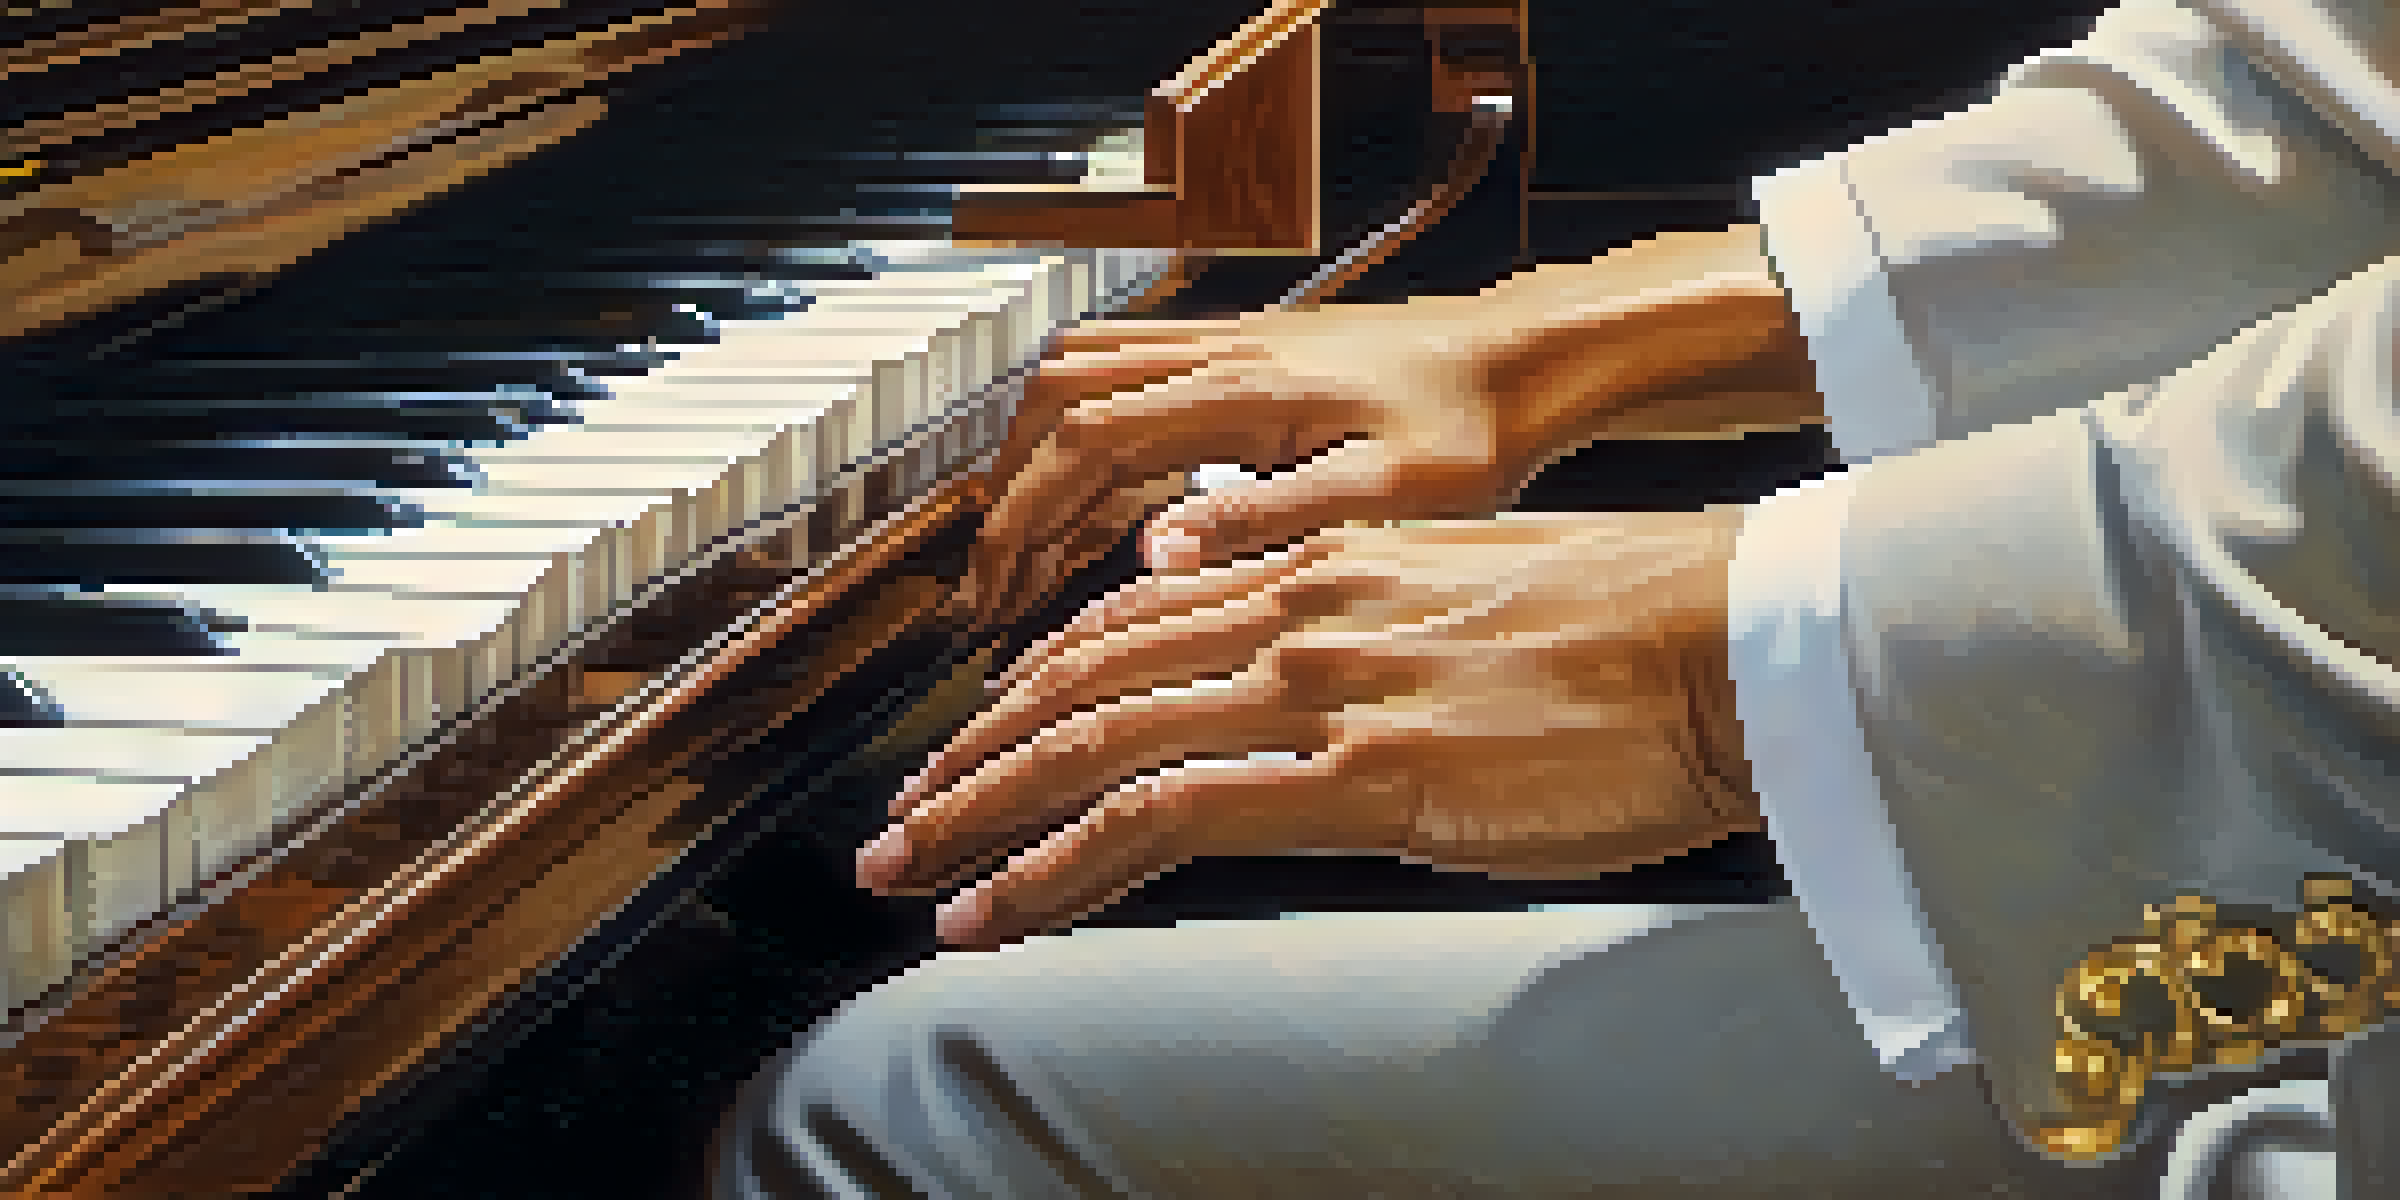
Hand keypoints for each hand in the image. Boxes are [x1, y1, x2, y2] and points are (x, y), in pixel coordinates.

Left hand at [864, 509, 1761, 948]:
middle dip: (972, 758)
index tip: (981, 742)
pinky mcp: (1358, 777)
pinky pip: (1162, 818)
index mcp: (1325, 564)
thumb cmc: (1637, 632)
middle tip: (899, 819)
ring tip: (911, 873)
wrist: (1733, 642)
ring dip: (984, 816)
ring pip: (1094, 744)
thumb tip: (1329, 693)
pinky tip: (1001, 910)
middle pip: (1084, 679)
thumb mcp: (1476, 604)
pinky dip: (1059, 868)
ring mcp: (1320, 690)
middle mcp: (1298, 611)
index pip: (1132, 622)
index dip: (1038, 686)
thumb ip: (1376, 635)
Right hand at [955, 305, 1510, 629]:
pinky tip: (1100, 502)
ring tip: (1026, 547)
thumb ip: (1265, 520)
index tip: (994, 596)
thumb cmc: (1474, 430)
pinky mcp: (1241, 354)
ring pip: (1079, 375)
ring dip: (1035, 456)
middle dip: (1009, 495)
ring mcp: (1223, 345)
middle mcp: (1216, 354)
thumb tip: (1154, 553)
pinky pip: (1124, 373)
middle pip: (1056, 402)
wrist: (1524, 361)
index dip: (1022, 522)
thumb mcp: (1381, 498)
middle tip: (994, 584)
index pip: (1082, 445)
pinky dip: (1083, 433)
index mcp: (1238, 393)